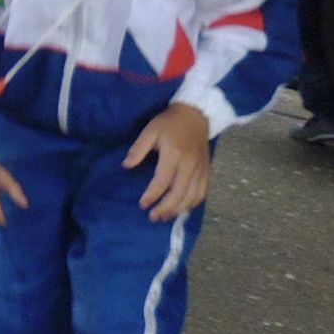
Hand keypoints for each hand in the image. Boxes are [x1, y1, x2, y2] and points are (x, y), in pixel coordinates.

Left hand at [125, 104, 210, 220]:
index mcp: (174, 154)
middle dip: (165, 208)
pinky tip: (181, 208)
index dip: (152, 195)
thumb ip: (138, 149)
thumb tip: (126, 166)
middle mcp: (190, 166)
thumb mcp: (149, 130)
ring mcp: (201, 170)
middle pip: (179, 194)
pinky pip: (201, 194)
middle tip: (153, 217)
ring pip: (192, 197)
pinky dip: (191, 204)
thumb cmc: (169, 123)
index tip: (142, 204)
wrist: (196, 116)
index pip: (163, 181)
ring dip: (178, 210)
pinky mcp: (207, 172)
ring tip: (164, 216)